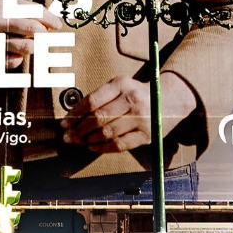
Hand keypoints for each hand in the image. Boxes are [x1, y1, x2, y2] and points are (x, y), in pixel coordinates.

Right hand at [0, 0, 64, 69]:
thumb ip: (18, 6)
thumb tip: (46, 16)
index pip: (34, 11)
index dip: (51, 18)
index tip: (59, 24)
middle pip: (34, 30)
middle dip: (48, 35)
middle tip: (53, 37)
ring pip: (27, 47)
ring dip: (36, 47)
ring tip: (35, 45)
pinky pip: (13, 61)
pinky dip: (19, 59)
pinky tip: (15, 54)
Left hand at [60, 72, 195, 151]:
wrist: (168, 99)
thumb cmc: (136, 94)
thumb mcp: (120, 86)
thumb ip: (100, 97)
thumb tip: (72, 117)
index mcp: (122, 84)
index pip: (92, 100)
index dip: (75, 114)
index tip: (63, 123)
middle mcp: (132, 99)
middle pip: (98, 118)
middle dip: (78, 130)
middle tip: (67, 137)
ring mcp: (140, 118)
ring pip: (107, 132)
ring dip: (88, 140)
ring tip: (78, 142)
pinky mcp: (146, 134)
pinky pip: (119, 145)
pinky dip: (103, 148)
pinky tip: (93, 147)